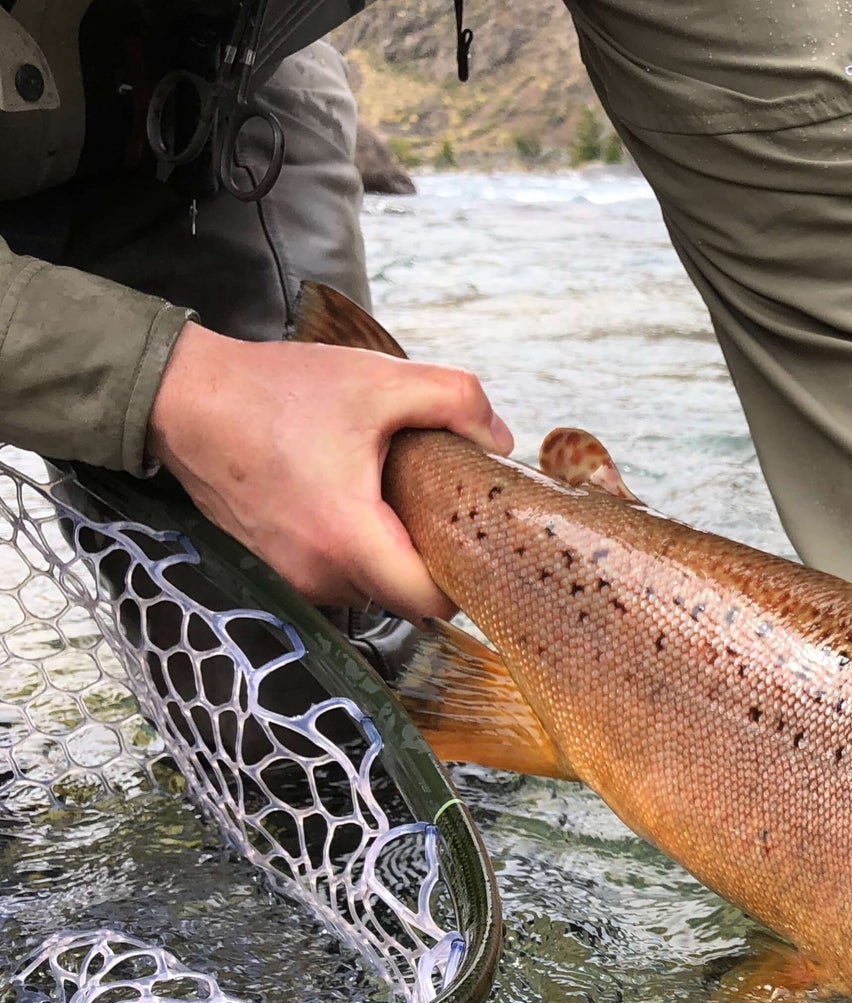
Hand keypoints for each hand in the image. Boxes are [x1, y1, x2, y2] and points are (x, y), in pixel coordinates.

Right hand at [145, 322, 512, 620]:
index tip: (479, 538)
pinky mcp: (276, 567)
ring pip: (371, 589)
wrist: (183, 398)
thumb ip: (455, 400)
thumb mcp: (380, 381)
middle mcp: (318, 574)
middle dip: (434, 561)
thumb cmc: (276, 392)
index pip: (431, 602)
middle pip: (405, 598)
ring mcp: (292, 577)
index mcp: (347, 540)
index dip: (467, 576)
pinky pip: (338, 575)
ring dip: (393, 555)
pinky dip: (358, 550)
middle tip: (448, 510)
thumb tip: (498, 438)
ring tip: (401, 500)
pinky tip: (362, 502)